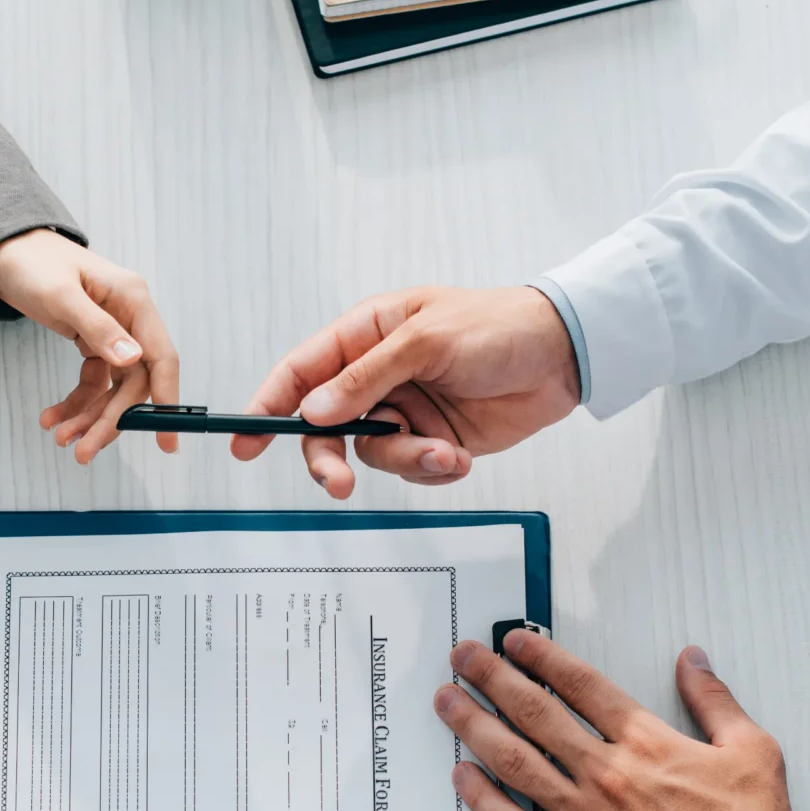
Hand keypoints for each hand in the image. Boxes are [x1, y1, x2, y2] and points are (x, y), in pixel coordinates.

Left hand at [0, 229, 181, 460]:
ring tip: (62, 438)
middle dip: (110, 419)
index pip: (161, 357)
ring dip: (90, 417)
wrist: (6, 252)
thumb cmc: (33, 263)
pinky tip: (54, 417)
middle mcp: (129, 318)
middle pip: (134, 382)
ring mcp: (112, 332)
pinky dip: (76, 404)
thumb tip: (133, 361)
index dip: (167, 400)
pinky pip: (93, 382)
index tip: (165, 439)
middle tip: (84, 451)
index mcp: (133, 300)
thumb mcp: (61, 295)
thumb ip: (97, 328)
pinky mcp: (93, 342)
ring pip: (113, 388)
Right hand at [232, 286, 581, 498]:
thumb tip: (316, 409)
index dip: (269, 403)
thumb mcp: (427, 341)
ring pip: (371, 454)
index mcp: (367, 334)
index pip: (302, 371)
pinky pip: (411, 468)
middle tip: (338, 484)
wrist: (564, 356)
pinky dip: (432, 468)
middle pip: (325, 426)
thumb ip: (367, 378)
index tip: (246, 438)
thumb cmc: (498, 326)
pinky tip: (460, 454)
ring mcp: (405, 409)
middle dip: (329, 457)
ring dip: (405, 460)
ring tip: (444, 451)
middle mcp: (378, 374)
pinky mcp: (433, 438)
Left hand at [433, 632, 793, 810]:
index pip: (580, 686)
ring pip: (514, 763)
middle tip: (461, 656)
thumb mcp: (753, 751)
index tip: (513, 641)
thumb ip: (715, 700)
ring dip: (474, 727)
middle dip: (491, 678)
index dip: (542, 657)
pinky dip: (483, 801)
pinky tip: (461, 778)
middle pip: (534, 713)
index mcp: (647, 743)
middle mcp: (605, 775)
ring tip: (447, 702)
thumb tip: (692, 659)